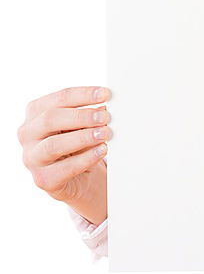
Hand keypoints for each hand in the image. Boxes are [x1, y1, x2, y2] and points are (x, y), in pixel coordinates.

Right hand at [18, 85, 111, 207]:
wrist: (77, 178)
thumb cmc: (76, 144)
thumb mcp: (80, 125)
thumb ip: (88, 115)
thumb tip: (104, 107)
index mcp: (35, 112)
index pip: (58, 98)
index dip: (83, 95)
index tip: (105, 94)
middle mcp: (28, 134)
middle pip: (51, 119)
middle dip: (81, 116)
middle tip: (105, 116)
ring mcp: (32, 158)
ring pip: (53, 145)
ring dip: (83, 137)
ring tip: (104, 133)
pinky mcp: (43, 179)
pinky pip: (64, 169)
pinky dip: (86, 159)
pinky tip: (101, 151)